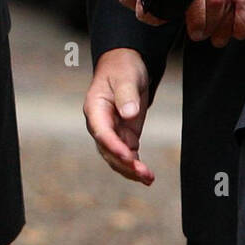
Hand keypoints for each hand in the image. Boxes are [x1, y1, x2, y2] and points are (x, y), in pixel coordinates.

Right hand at [83, 48, 153, 183]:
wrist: (125, 66)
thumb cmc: (123, 68)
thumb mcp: (126, 76)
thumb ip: (126, 94)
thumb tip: (129, 114)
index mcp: (95, 108)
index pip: (102, 132)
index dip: (113, 146)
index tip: (128, 157)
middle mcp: (100, 124)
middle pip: (108, 150)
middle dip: (124, 163)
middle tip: (142, 173)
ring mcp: (112, 132)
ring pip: (117, 157)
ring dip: (131, 170)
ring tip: (148, 178)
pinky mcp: (124, 135)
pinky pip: (128, 155)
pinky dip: (136, 166)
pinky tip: (147, 177)